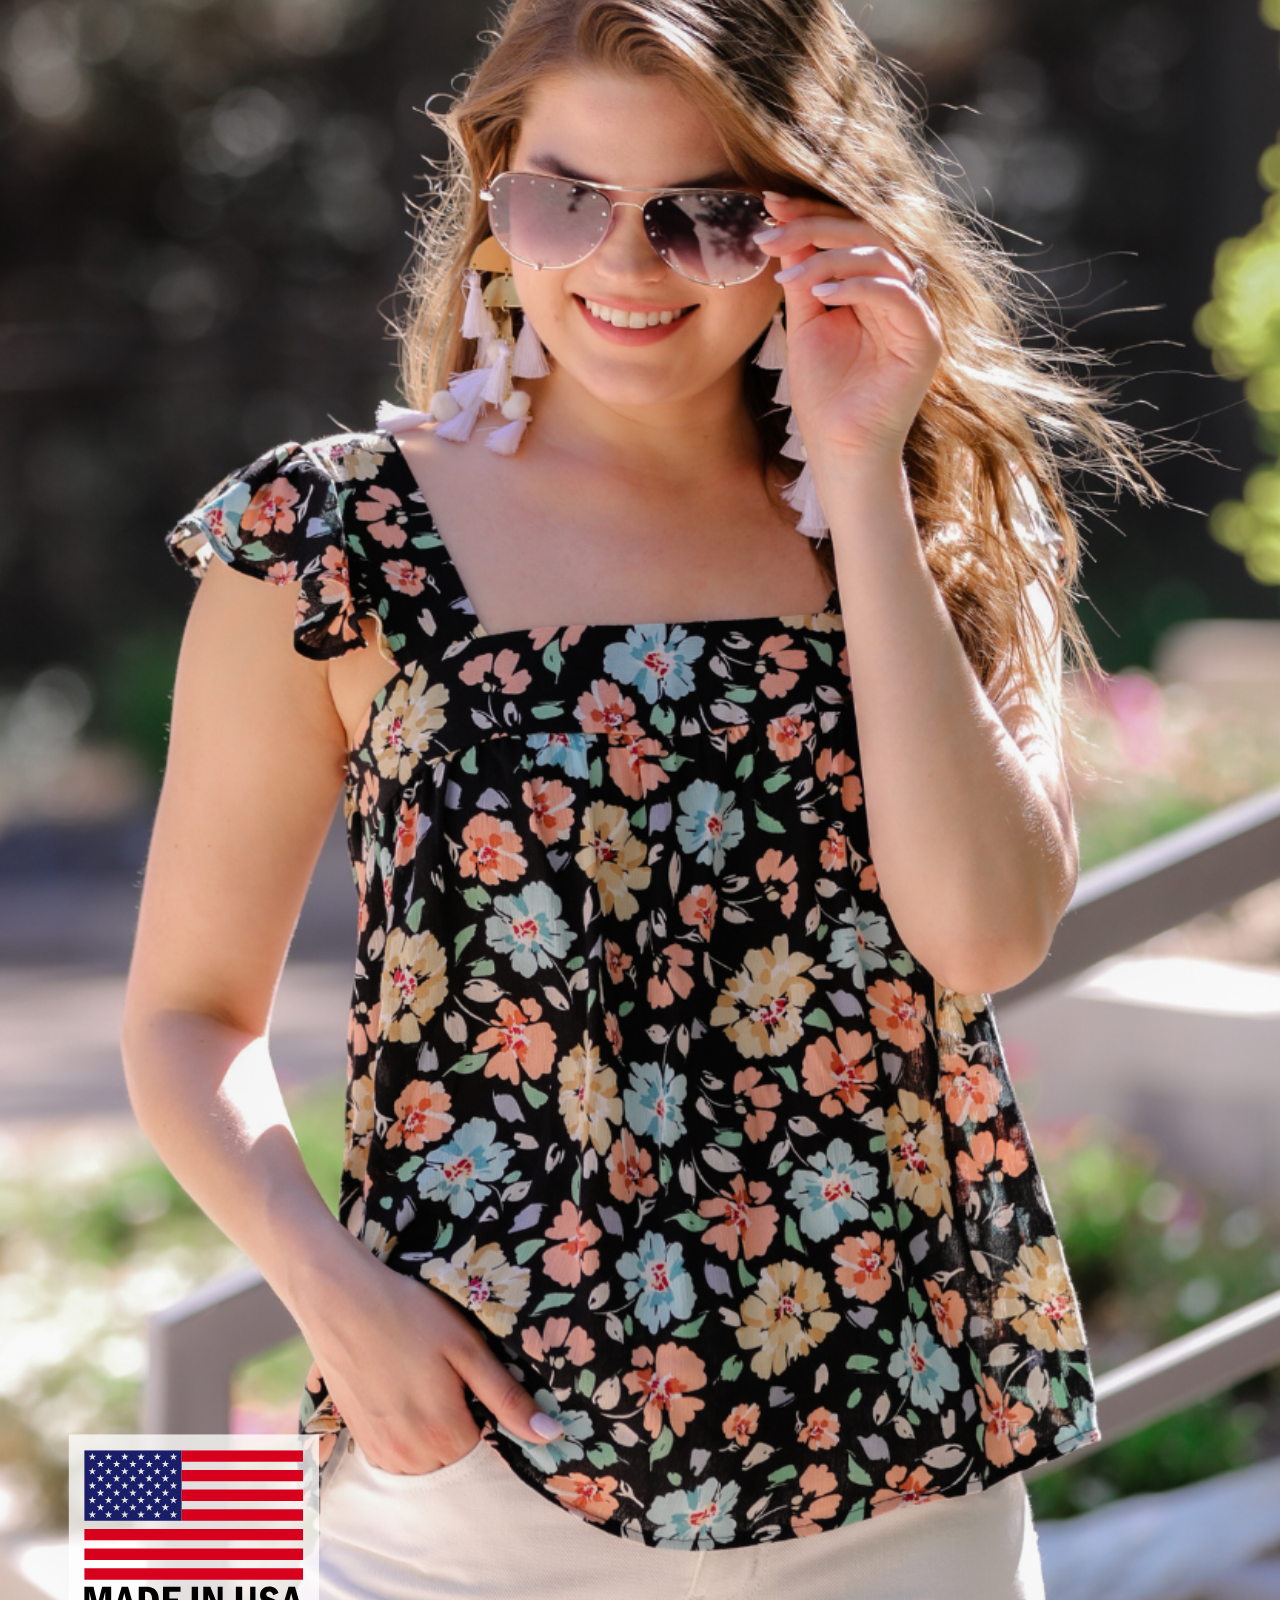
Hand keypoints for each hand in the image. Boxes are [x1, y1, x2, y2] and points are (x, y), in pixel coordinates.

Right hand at [299, 1247, 560, 1474]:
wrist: (338, 1298)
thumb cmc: (407, 1313)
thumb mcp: (466, 1347)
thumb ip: (507, 1397)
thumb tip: (551, 1435)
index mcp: (443, 1433)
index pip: (487, 1449)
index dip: (489, 1415)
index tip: (479, 1382)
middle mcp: (410, 1455)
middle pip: (456, 1458)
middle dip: (464, 1427)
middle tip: (453, 1377)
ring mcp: (380, 1451)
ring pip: (427, 1461)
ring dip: (435, 1435)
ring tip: (426, 1382)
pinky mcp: (360, 1440)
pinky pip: (399, 1456)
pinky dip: (409, 1436)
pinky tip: (405, 1392)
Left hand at [753, 192, 941, 471]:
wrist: (840, 448)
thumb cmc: (824, 395)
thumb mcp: (806, 324)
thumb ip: (804, 278)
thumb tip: (786, 231)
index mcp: (874, 287)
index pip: (849, 233)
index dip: (811, 214)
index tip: (769, 206)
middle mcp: (901, 293)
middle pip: (867, 233)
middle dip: (815, 225)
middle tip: (773, 227)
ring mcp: (917, 315)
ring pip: (882, 256)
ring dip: (830, 258)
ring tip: (789, 277)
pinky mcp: (924, 339)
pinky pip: (897, 294)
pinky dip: (858, 287)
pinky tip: (821, 296)